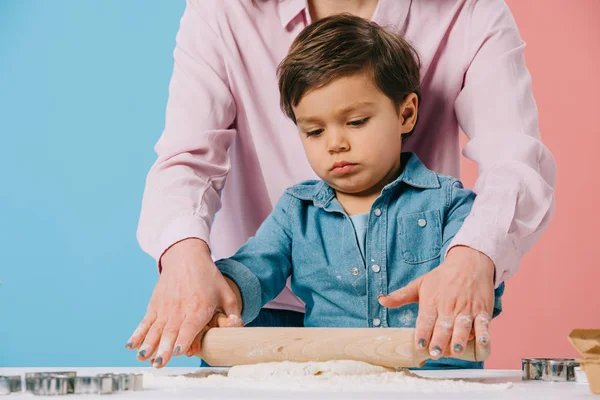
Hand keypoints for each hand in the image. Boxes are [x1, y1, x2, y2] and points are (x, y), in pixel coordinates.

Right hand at [125, 238, 241, 367]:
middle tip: (159, 363)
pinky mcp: (154, 305)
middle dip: (164, 349)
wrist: (186, 256)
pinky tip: (131, 346)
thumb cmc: (208, 277)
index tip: (179, 351)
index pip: (190, 327)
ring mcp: (164, 308)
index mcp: (198, 308)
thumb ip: (233, 314)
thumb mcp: (227, 293)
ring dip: (148, 345)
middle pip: (170, 332)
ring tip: (142, 357)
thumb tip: (236, 328)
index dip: (184, 340)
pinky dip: (137, 334)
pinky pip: (145, 322)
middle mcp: (179, 310)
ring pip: (155, 330)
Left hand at [379, 246, 494, 358]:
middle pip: (443, 326)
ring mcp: (466, 309)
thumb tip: (381, 300)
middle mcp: (449, 306)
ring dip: (459, 340)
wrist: (469, 262)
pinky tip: (481, 343)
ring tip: (454, 351)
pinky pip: (483, 324)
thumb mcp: (419, 283)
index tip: (419, 344)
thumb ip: (400, 296)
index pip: (426, 319)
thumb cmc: (443, 277)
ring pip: (462, 327)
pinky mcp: (482, 311)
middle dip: (439, 340)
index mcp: (431, 301)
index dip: (422, 332)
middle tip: (435, 353)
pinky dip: (483, 334)